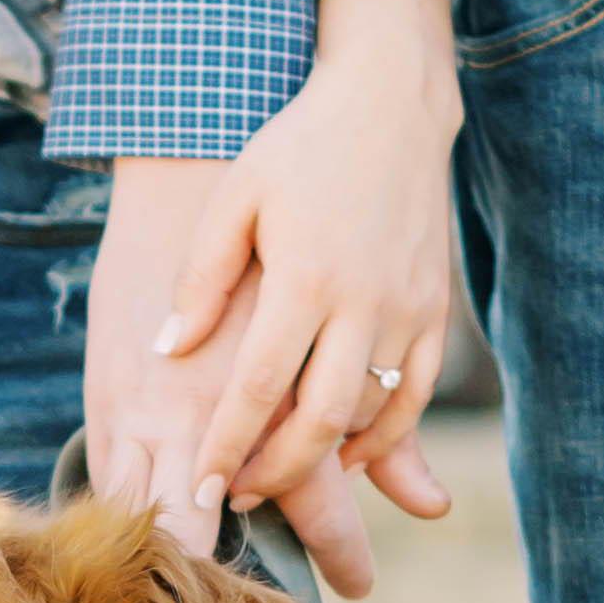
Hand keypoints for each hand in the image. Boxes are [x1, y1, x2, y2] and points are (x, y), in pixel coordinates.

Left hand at [84, 47, 458, 602]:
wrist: (393, 106)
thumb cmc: (300, 148)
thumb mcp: (236, 200)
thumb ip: (201, 280)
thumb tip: (168, 353)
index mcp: (305, 276)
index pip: (257, 387)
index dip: (227, 445)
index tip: (201, 485)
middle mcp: (362, 302)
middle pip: (318, 422)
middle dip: (273, 472)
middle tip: (235, 496)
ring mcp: (407, 311)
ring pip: (367, 417)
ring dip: (322, 458)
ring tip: (275, 472)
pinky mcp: (435, 312)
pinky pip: (411, 398)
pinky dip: (379, 437)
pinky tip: (341, 451)